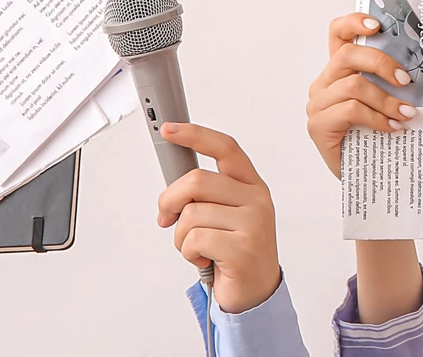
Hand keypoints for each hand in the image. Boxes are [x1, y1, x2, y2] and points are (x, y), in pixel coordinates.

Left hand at [156, 124, 281, 314]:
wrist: (255, 292)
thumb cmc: (234, 252)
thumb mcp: (225, 215)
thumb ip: (205, 196)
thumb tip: (173, 188)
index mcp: (251, 185)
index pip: (225, 148)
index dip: (195, 134)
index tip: (170, 129)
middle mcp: (255, 199)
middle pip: (196, 181)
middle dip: (170, 201)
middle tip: (167, 219)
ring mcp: (253, 222)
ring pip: (191, 215)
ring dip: (180, 238)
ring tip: (196, 248)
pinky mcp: (243, 248)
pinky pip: (195, 240)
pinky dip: (189, 254)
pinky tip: (204, 260)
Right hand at [305, 12, 417, 177]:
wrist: (368, 179)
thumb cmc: (377, 137)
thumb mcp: (385, 102)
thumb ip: (390, 82)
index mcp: (339, 71)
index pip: (337, 34)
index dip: (354, 22)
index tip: (377, 25)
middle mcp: (324, 84)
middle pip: (347, 56)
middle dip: (380, 63)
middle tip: (405, 79)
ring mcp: (318, 105)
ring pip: (353, 86)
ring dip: (385, 99)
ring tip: (406, 114)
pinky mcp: (318, 127)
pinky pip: (350, 110)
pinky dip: (377, 118)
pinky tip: (392, 128)